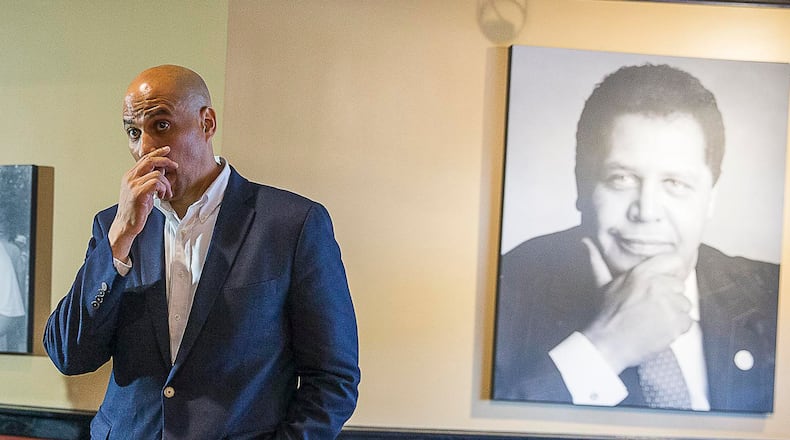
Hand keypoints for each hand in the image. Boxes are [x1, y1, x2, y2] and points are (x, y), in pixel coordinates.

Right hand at [108, 146, 177, 260]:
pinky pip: (156, 183)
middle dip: (165, 161)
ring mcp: (133, 185)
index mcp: (130, 176)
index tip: (167, 149)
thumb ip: (149, 180)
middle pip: (150, 161)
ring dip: (166, 184)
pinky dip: (163, 188)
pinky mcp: (138, 193)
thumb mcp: (142, 191)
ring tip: (166, 193)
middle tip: (175, 166)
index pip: (144, 158)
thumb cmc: (135, 210)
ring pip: (157, 174)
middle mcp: (130, 178)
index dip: (157, 152)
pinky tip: (162, 196)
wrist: (126, 224)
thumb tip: (162, 170)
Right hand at [581, 239, 692, 373]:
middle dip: (670, 297)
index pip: (673, 260)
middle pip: (679, 285)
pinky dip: (677, 328)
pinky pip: (687, 322)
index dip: (671, 272)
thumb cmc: (606, 315)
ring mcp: (668, 304)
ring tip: (655, 320)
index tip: (666, 282)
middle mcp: (657, 285)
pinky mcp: (675, 323)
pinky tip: (661, 330)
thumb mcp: (602, 285)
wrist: (608, 344)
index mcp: (642, 273)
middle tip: (652, 308)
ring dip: (674, 314)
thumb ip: (598, 261)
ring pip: (684, 305)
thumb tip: (585, 242)